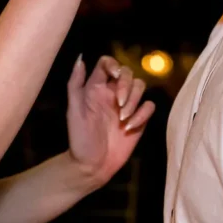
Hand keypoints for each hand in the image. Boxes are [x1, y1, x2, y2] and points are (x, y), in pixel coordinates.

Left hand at [66, 55, 155, 186]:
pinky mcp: (139, 119)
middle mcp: (112, 93)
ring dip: (134, 100)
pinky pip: (149, 106)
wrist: (91, 165)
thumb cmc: (79, 137)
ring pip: (141, 86)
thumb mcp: (73, 109)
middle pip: (128, 72)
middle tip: (119, 103)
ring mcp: (127, 105)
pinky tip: (130, 127)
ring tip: (122, 119)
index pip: (107, 63)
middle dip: (127, 85)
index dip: (114, 64)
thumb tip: (81, 58)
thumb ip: (75, 83)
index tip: (114, 76)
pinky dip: (142, 115)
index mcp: (96, 87)